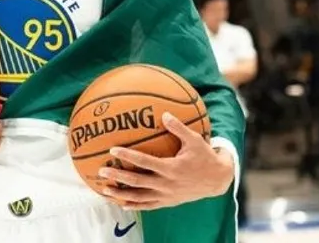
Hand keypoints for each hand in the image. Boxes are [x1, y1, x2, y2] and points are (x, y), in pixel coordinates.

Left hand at [98, 112, 234, 209]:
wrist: (216, 180)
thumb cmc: (204, 156)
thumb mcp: (195, 140)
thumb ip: (178, 128)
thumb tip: (164, 114)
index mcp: (171, 168)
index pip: (145, 162)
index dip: (128, 156)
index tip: (113, 151)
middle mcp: (166, 183)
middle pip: (137, 181)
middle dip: (118, 177)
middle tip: (101, 171)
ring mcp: (166, 195)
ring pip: (139, 197)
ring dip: (120, 194)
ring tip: (104, 190)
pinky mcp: (167, 202)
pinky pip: (147, 205)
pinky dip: (134, 205)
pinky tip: (121, 204)